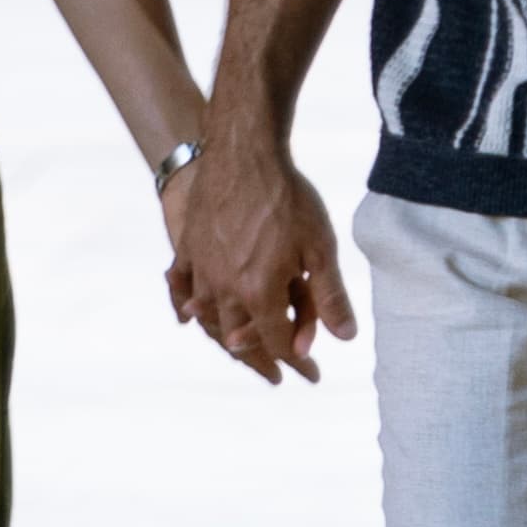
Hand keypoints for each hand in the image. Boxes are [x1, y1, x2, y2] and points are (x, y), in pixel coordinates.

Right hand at [162, 118, 357, 384]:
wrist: (243, 150)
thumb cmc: (287, 197)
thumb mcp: (320, 247)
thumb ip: (330, 296)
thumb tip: (344, 338)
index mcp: (259, 293)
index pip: (279, 343)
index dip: (298, 362)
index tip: (311, 375)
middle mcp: (225, 288)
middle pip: (239, 338)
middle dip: (259, 359)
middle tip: (273, 374)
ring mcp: (202, 268)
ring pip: (209, 318)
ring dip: (225, 336)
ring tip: (237, 345)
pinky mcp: (188, 247)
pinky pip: (182, 286)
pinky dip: (187, 305)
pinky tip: (188, 313)